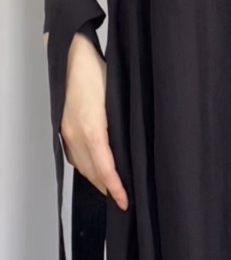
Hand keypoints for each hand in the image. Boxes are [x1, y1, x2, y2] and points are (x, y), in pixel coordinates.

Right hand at [59, 37, 127, 210]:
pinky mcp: (64, 126)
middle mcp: (76, 133)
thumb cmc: (100, 73)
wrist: (73, 58)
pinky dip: (86, 166)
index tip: (125, 202)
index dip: (116, 188)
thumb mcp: (120, 100)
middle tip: (124, 200)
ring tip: (113, 190)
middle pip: (92, 171)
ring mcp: (67, 130)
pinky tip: (96, 170)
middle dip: (108, 188)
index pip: (105, 167)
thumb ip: (125, 126)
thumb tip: (137, 147)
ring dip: (97, 179)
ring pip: (82, 165)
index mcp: (92, 128)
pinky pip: (74, 154)